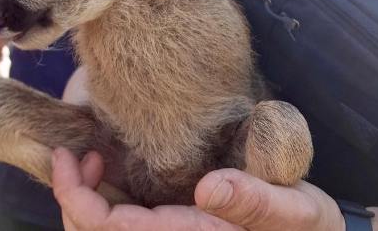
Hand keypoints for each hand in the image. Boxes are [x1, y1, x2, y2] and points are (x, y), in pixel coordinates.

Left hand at [52, 147, 344, 230]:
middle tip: (72, 155)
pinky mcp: (174, 229)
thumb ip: (255, 201)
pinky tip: (109, 175)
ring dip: (81, 204)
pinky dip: (101, 205)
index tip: (69, 156)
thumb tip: (208, 189)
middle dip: (69, 201)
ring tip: (89, 162)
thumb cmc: (308, 227)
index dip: (77, 200)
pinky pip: (124, 227)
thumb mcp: (294, 209)